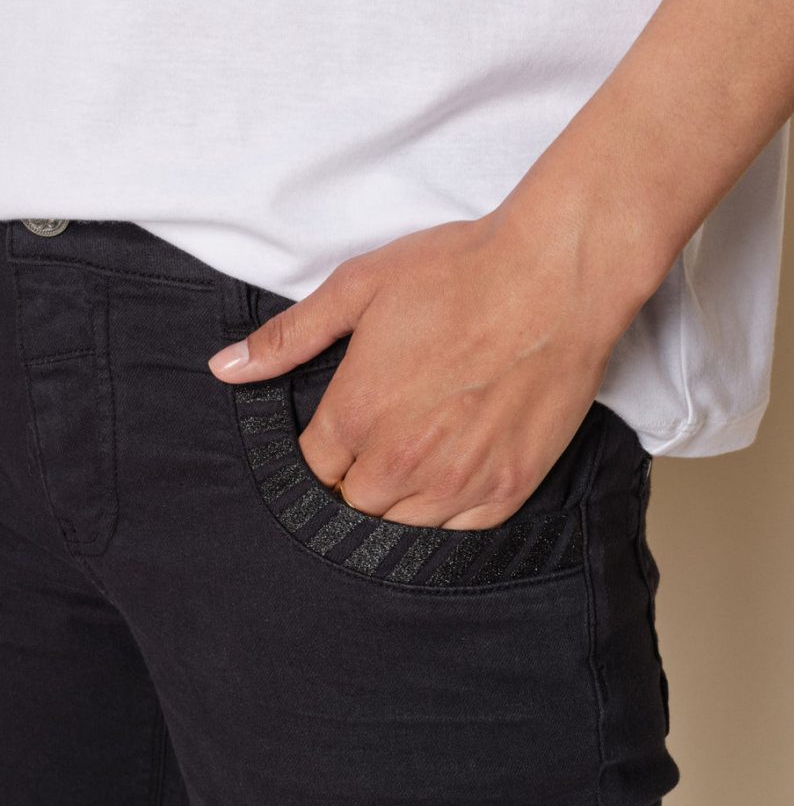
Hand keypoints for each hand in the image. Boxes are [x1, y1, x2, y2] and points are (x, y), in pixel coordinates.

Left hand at [207, 201, 653, 529]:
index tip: (338, 435)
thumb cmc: (460, 273)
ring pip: (401, 526)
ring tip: (417, 457)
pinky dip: (448, 510)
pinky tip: (454, 472)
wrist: (557, 277)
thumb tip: (224, 369)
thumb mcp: (361, 287)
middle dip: (355, 481)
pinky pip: (458, 532)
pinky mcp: (507, 489)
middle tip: (380, 441)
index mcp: (356, 415)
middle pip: (353, 506)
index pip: (311, 472)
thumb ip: (289, 337)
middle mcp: (401, 461)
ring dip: (398, 500)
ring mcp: (458, 482)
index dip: (320, 454)